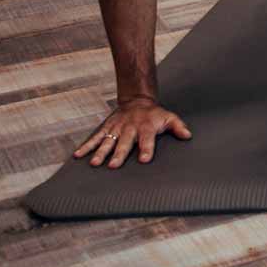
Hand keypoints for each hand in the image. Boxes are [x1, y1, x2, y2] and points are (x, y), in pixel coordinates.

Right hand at [73, 97, 192, 167]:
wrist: (137, 100)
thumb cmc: (155, 114)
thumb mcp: (169, 117)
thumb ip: (178, 127)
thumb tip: (188, 136)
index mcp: (146, 127)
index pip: (147, 139)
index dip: (146, 149)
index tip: (144, 160)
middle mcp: (130, 128)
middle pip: (124, 142)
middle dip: (119, 154)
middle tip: (114, 166)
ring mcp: (117, 128)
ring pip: (108, 141)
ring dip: (101, 152)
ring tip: (95, 163)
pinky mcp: (107, 128)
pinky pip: (96, 137)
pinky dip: (87, 146)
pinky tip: (78, 155)